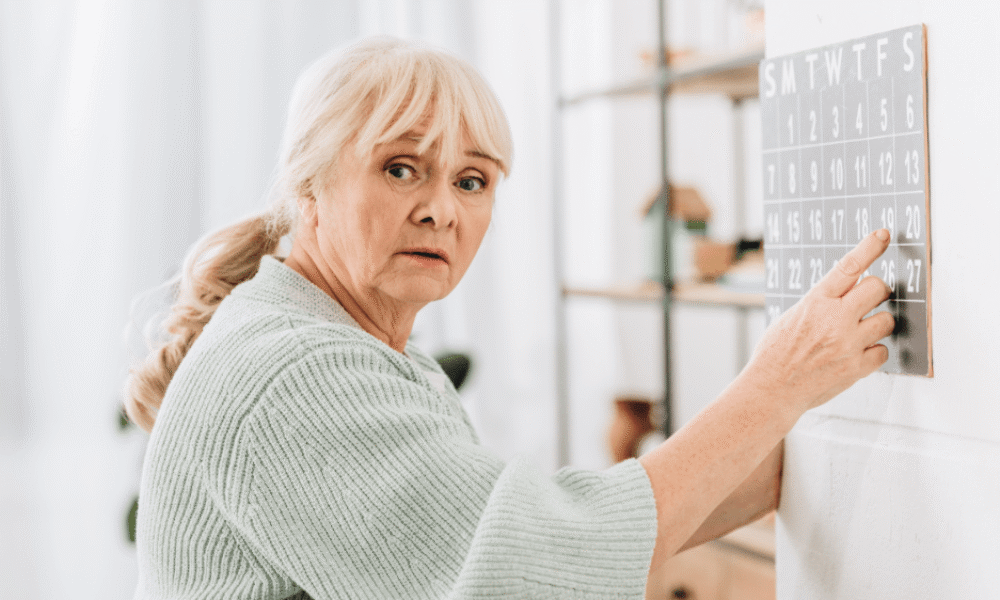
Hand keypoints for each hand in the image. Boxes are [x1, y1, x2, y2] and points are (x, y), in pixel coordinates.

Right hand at [747, 229, 894, 415]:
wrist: (772, 389)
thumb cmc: (775, 354)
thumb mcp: (791, 316)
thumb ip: (820, 302)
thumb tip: (846, 291)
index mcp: (815, 302)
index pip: (848, 267)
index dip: (869, 248)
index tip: (883, 235)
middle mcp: (834, 319)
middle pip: (878, 288)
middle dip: (877, 291)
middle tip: (870, 300)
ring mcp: (848, 343)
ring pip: (887, 320)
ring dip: (877, 323)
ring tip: (858, 332)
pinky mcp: (857, 367)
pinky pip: (883, 351)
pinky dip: (872, 352)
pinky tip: (856, 354)